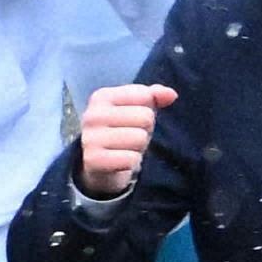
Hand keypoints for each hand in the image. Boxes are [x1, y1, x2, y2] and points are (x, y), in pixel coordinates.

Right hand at [67, 79, 175, 195]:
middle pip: (145, 117)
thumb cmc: (122, 132)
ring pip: (140, 138)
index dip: (147, 110)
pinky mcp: (93, 161)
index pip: (145, 95)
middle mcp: (92, 115)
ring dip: (138, 147)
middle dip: (144, 130)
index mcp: (102, 96)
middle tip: (129, 138)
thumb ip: (154, 96)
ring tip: (125, 149)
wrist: (99, 166)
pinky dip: (132, 162)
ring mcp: (90, 138)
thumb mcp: (138, 109)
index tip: (133, 120)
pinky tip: (120, 163)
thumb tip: (171, 94)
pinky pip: (132, 159)